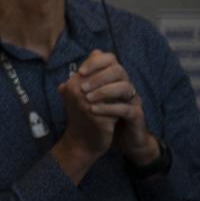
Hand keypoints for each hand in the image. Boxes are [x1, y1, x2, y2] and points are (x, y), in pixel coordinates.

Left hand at [74, 50, 158, 165]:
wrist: (119, 140)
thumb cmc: (102, 119)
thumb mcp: (88, 104)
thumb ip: (79, 95)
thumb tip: (63, 85)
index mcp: (114, 80)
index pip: (110, 60)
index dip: (95, 62)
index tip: (79, 72)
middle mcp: (126, 86)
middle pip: (118, 70)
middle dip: (98, 76)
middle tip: (81, 87)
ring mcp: (133, 100)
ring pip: (125, 87)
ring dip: (104, 91)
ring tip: (87, 98)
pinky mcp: (136, 115)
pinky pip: (126, 108)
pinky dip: (109, 108)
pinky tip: (94, 110)